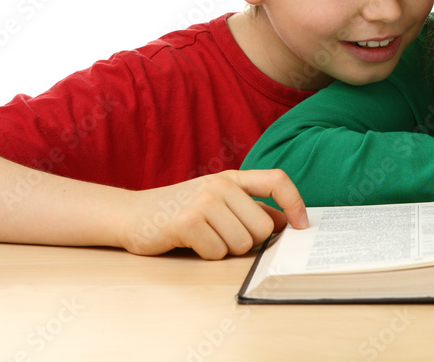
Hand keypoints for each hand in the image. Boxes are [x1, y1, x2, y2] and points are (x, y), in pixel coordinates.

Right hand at [118, 169, 307, 259]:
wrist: (132, 215)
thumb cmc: (181, 212)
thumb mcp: (218, 203)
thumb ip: (250, 210)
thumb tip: (285, 223)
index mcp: (232, 178)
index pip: (277, 180)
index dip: (295, 203)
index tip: (302, 226)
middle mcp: (220, 185)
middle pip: (262, 227)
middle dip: (249, 241)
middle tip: (223, 236)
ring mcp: (203, 201)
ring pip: (242, 243)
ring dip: (225, 250)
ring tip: (204, 237)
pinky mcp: (186, 222)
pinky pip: (217, 253)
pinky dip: (207, 255)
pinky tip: (191, 243)